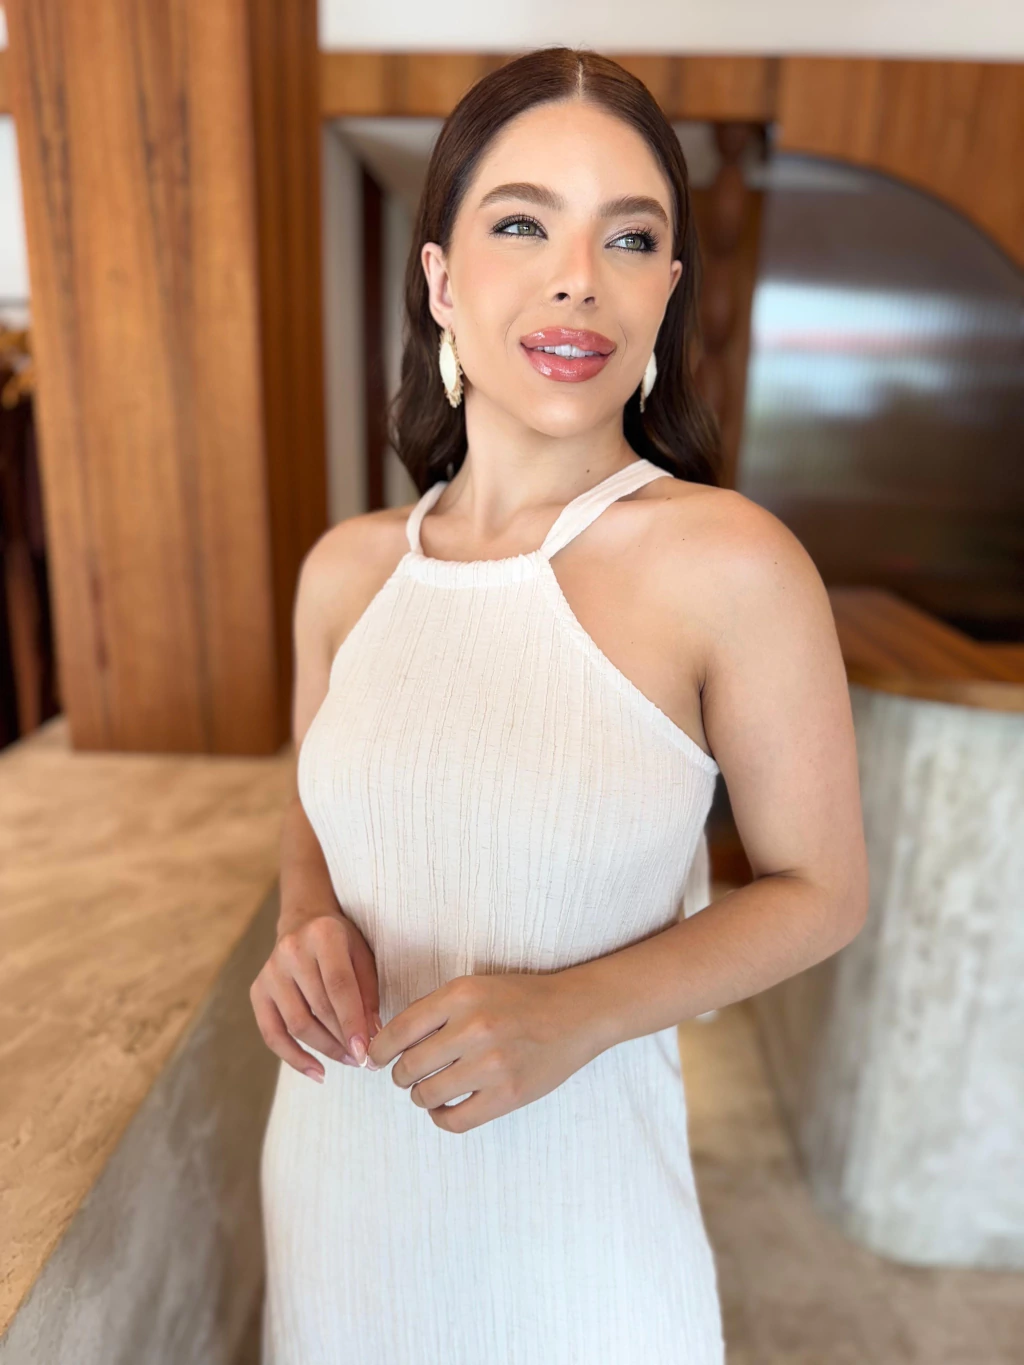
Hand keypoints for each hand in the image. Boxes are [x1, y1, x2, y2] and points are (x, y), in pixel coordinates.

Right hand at [250, 912, 382, 1082]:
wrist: (303, 921)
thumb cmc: (341, 942)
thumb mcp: (362, 955)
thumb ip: (368, 993)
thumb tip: (371, 1036)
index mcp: (323, 934)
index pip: (338, 986)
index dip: (352, 1022)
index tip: (365, 1051)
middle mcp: (291, 950)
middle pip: (318, 1008)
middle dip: (343, 1039)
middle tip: (364, 1059)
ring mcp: (270, 971)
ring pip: (297, 1024)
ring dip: (325, 1049)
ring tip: (348, 1060)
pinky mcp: (258, 990)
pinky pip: (272, 1033)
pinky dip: (294, 1057)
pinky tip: (317, 1071)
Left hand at [366, 971, 606, 1132]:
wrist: (576, 1013)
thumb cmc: (522, 999)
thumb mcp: (475, 988)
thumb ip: (435, 1011)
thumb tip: (387, 1044)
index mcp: (461, 994)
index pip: (398, 1030)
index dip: (379, 1050)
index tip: (376, 1059)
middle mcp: (473, 1027)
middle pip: (408, 1067)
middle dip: (401, 1076)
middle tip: (407, 1076)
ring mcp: (492, 1064)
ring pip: (426, 1095)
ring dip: (420, 1096)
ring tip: (429, 1089)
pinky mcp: (508, 1094)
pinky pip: (454, 1120)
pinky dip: (440, 1117)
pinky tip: (444, 1108)